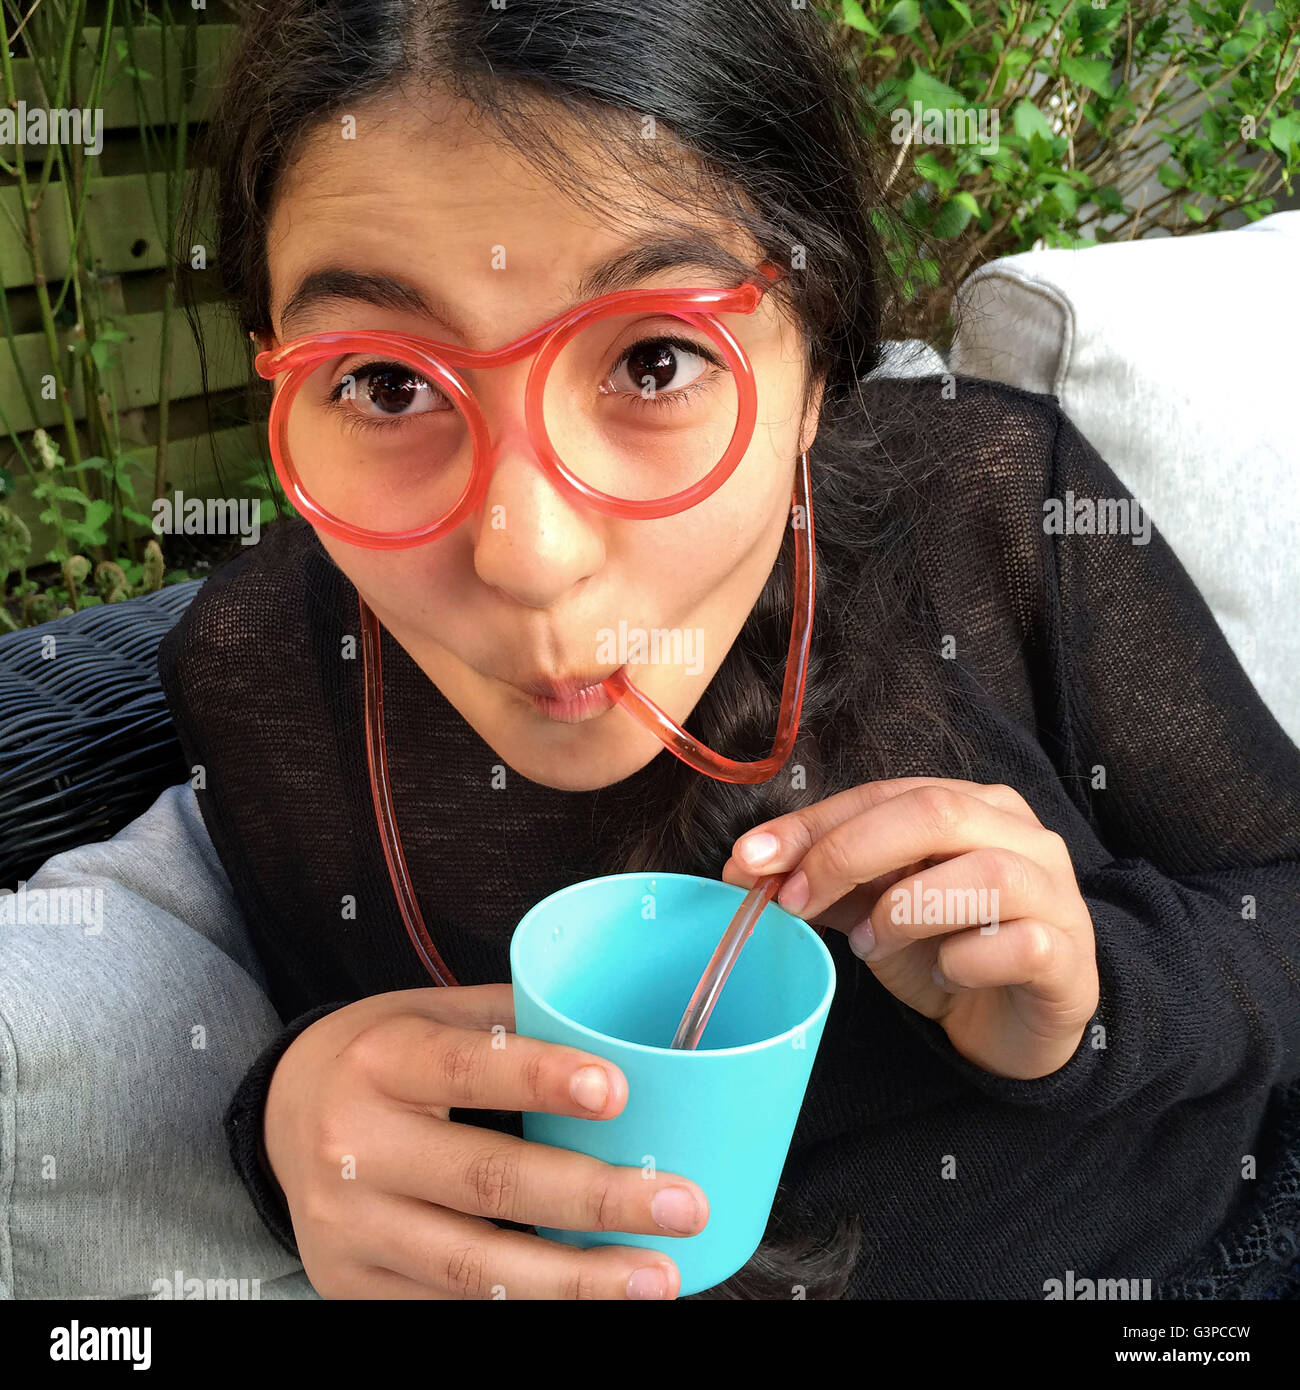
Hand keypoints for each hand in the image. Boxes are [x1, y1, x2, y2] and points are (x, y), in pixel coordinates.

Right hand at [263, 985, 708, 1298]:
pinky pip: (449, 1306)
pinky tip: (590, 1302)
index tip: (617, 1091)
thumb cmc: (379, 1054)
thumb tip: (615, 1030)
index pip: (468, 1069)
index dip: (542, 1080)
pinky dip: (526, 1309)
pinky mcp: (352, 1286)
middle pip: (486, 1182)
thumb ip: (512, 1018)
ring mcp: (350, 1228)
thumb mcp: (430, 1012)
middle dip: (595, 1200)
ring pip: (474, 1267)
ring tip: (656, 1277)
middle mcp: (355, 1147)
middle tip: (681, 1204)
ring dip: (576, 1280)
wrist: (280, 1113)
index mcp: (381, 1060)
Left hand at [722, 778, 1098, 1080]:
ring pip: (984, 874)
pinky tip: (946, 975)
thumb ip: (824, 883)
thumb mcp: (873, 910)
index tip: (749, 859)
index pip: (883, 794)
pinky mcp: (1071, 958)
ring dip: (906, 910)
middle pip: (933, 812)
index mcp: (971, 805)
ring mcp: (1055, 893)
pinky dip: (965, 962)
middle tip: (794, 900)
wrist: (1016, 1023)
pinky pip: (1020, 945)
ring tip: (871, 944)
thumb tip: (749, 868)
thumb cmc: (946, 950)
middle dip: (848, 854)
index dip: (812, 824)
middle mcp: (1021, 834)